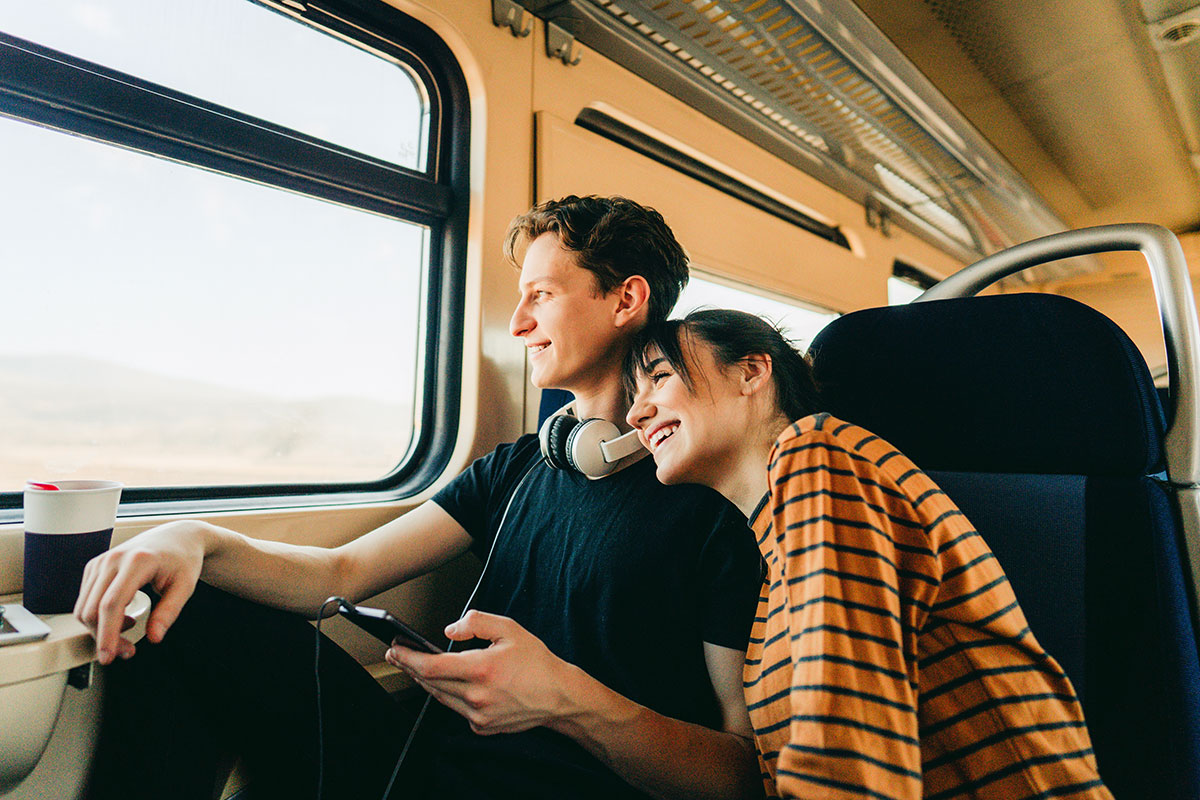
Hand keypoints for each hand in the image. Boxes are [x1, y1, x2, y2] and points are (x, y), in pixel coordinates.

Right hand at [74, 520, 208, 664]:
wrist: (177, 537)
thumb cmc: (183, 559)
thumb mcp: (185, 587)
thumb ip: (169, 612)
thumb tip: (154, 638)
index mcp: (137, 561)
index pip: (111, 604)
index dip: (107, 634)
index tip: (109, 656)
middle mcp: (113, 559)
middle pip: (92, 609)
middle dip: (104, 637)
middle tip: (128, 651)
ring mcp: (101, 561)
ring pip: (84, 607)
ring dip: (100, 629)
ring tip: (129, 632)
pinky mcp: (95, 566)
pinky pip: (86, 599)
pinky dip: (98, 616)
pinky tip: (122, 617)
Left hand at [385, 610, 578, 734]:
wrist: (558, 696)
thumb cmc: (536, 662)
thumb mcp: (510, 629)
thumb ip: (476, 622)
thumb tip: (449, 630)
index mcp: (481, 669)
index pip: (431, 666)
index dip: (408, 657)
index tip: (395, 648)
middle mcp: (476, 695)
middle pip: (429, 682)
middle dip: (409, 667)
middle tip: (398, 654)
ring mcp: (478, 714)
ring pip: (440, 696)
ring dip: (425, 681)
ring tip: (415, 666)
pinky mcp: (482, 726)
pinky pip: (456, 708)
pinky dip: (449, 694)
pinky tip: (448, 683)